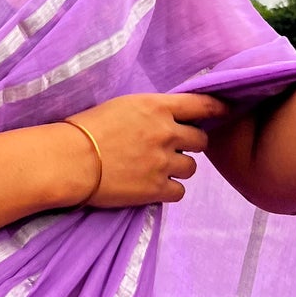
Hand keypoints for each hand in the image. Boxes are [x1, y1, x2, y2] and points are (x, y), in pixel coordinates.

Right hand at [61, 92, 229, 207]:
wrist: (69, 160)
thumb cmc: (86, 129)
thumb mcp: (122, 106)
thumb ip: (151, 111)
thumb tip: (168, 118)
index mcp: (157, 107)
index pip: (203, 105)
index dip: (219, 109)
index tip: (227, 112)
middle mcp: (166, 133)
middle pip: (201, 141)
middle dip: (191, 145)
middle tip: (173, 149)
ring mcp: (163, 162)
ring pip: (191, 168)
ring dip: (179, 168)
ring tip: (156, 169)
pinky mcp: (156, 189)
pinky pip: (179, 191)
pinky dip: (169, 190)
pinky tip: (152, 186)